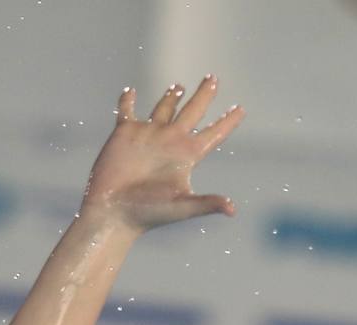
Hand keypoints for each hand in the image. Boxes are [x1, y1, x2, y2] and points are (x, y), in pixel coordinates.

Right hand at [80, 76, 244, 232]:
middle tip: (213, 78)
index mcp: (187, 155)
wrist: (114, 213)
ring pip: (164, 109)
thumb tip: (232, 210)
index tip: (241, 109)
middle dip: (203, 95)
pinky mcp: (124, 134)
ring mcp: (148, 136)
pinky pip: (127, 111)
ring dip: (171, 96)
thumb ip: (207, 203)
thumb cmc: (149, 213)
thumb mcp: (182, 206)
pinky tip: (129, 91)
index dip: (227, 121)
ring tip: (179, 85)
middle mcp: (170, 142)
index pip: (213, 133)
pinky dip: (127, 101)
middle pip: (192, 112)